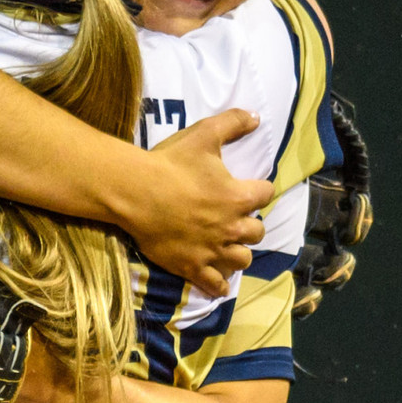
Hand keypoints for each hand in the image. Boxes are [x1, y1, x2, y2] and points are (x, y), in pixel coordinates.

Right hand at [113, 109, 269, 294]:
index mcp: (238, 196)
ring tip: (228, 247)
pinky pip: (215, 285)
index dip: (259, 190)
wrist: (136, 193)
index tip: (249, 189)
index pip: (266, 194)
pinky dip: (219, 285)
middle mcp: (231, 227)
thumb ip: (233, 122)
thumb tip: (257, 117)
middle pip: (257, 232)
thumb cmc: (170, 163)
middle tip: (235, 220)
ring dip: (238, 253)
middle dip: (249, 225)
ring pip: (242, 260)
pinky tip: (218, 282)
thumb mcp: (204, 134)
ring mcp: (212, 250)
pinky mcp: (193, 266)